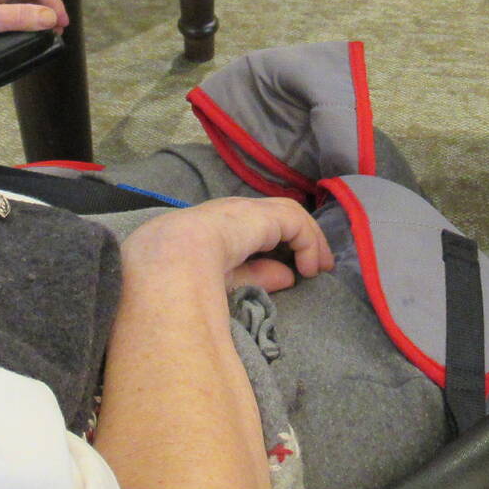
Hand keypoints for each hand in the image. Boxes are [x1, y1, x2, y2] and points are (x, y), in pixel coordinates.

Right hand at [125, 197, 334, 293]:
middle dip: (302, 238)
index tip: (296, 272)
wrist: (168, 261)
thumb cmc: (182, 276)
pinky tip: (311, 265)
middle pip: (276, 216)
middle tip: (318, 266)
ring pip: (288, 214)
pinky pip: (295, 222)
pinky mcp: (262, 214)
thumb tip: (287, 276)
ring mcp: (246, 209)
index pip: (254, 229)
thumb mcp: (224, 279)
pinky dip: (309, 242)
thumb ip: (255, 275)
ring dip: (310, 239)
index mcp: (215, 227)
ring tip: (320, 266)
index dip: (278, 248)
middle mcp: (231, 212)